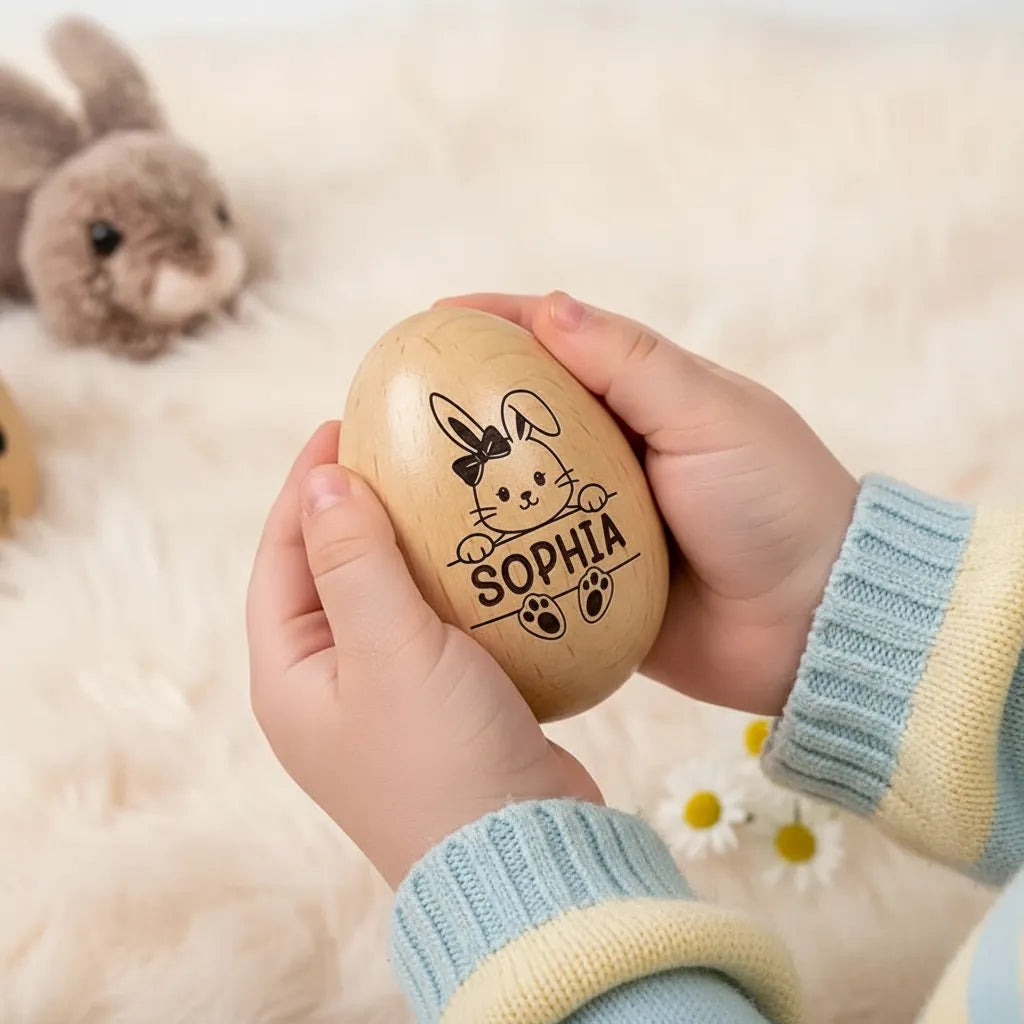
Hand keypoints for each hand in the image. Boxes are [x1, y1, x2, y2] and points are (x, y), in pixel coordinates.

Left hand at [246, 421, 600, 887]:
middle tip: (394, 448)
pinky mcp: (441, 704)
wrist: (521, 856)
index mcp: (290, 677)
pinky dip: (451, 581)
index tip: (339, 426)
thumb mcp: (388, 648)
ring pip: (386, 596)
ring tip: (440, 485)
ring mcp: (386, 698)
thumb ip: (353, 561)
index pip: (282, 558)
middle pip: (329, 573)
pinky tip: (483, 550)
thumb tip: (324, 481)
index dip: (306, 488)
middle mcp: (328, 687)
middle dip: (356, 509)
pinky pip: (433, 623)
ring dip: (408, 542)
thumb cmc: (441, 758)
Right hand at [434, 292, 857, 716]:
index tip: (429, 320)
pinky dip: (486, 555)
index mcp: (643, 400)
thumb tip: (550, 309)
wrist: (810, 623)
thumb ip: (634, 366)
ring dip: (460, 486)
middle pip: (519, 419)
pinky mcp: (589, 580)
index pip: (556, 346)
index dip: (493, 326)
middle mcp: (612, 454)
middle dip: (459, 409)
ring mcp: (596, 519)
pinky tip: (434, 555)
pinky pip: (526, 562)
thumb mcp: (712, 417)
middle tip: (391, 405)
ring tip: (393, 481)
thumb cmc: (775, 503)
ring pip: (512, 493)